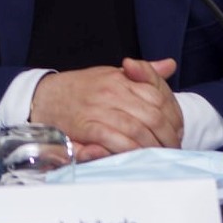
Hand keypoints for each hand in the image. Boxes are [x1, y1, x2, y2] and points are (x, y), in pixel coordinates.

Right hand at [29, 57, 182, 158]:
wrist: (44, 96)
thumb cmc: (80, 88)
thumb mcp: (111, 73)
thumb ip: (142, 72)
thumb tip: (169, 65)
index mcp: (120, 78)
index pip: (157, 95)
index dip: (172, 116)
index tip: (178, 130)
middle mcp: (111, 91)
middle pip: (152, 115)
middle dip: (167, 136)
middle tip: (173, 148)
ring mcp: (99, 109)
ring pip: (137, 130)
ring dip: (152, 147)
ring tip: (161, 156)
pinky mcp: (87, 127)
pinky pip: (116, 140)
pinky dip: (130, 150)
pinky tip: (138, 157)